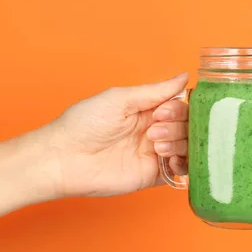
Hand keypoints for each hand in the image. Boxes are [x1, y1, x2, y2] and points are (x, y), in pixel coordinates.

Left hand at [44, 73, 188, 197]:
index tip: (162, 112)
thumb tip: (183, 76)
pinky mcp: (153, 174)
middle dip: (177, 126)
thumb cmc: (84, 124)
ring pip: (187, 146)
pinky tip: (169, 160)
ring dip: (178, 143)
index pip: (181, 106)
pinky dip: (183, 164)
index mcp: (148, 109)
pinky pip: (181, 170)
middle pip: (187, 125)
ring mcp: (155, 153)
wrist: (64, 159)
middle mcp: (155, 130)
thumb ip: (156, 91)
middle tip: (153, 131)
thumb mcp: (121, 99)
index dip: (178, 109)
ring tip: (155, 145)